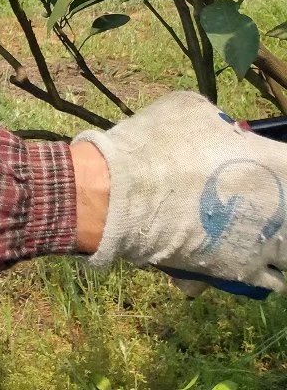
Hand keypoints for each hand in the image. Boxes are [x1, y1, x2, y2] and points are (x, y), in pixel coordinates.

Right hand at [74, 92, 286, 294]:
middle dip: (278, 208)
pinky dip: (260, 273)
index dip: (280, 164)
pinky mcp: (243, 270)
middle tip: (255, 200)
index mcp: (277, 162)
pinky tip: (241, 261)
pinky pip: (270, 281)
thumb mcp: (190, 110)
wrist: (120, 194)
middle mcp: (281, 206)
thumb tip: (225, 133)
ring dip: (276, 243)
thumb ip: (220, 125)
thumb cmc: (155, 145)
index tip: (265, 164)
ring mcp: (265, 242)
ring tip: (254, 234)